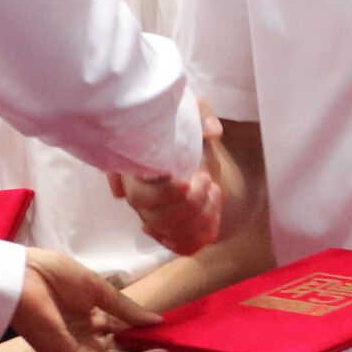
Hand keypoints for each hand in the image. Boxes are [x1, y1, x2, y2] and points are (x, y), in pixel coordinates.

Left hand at [12, 249, 172, 351]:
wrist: (21, 278)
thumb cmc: (52, 275)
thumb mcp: (96, 287)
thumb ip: (124, 307)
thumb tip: (155, 319)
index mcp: (88, 317)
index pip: (122, 330)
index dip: (147, 329)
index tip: (174, 327)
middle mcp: (86, 337)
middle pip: (126, 348)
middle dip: (155, 348)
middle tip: (187, 345)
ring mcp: (81, 351)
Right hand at [110, 98, 227, 255]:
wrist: (185, 138)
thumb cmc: (181, 121)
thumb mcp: (191, 108)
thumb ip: (201, 115)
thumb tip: (213, 132)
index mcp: (135, 166)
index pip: (140, 193)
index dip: (164, 195)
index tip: (188, 181)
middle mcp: (136, 193)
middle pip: (153, 217)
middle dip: (187, 206)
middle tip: (207, 180)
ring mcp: (150, 211)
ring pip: (167, 232)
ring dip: (197, 220)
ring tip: (215, 194)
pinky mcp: (165, 223)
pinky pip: (175, 243)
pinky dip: (195, 239)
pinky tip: (213, 224)